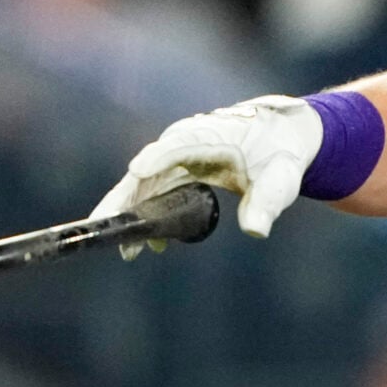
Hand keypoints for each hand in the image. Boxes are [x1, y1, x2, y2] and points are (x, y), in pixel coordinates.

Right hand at [93, 96, 320, 253]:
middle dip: (126, 197)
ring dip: (131, 215)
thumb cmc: (278, 153)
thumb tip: (255, 230)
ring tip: (128, 251)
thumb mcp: (281, 178)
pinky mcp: (175, 171)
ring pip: (143, 184)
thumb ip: (268, 202)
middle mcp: (184, 142)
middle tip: (104, 225)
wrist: (278, 138)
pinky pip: (153, 193)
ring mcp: (175, 157)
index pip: (179, 143)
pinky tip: (146, 246)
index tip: (137, 171)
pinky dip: (145, 216)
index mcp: (210, 134)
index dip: (157, 157)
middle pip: (147, 168)